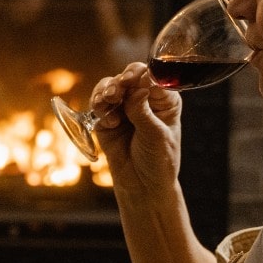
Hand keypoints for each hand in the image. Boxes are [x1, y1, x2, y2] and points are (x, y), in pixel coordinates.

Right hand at [91, 62, 182, 197]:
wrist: (142, 186)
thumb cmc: (158, 161)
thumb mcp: (156, 136)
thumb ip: (144, 112)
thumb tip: (138, 89)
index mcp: (164, 100)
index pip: (153, 77)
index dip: (142, 75)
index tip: (133, 80)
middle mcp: (144, 98)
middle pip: (129, 76)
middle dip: (120, 81)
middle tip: (116, 91)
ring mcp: (124, 107)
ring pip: (110, 86)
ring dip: (106, 91)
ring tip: (108, 101)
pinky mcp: (106, 118)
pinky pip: (98, 103)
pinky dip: (99, 107)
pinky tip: (109, 122)